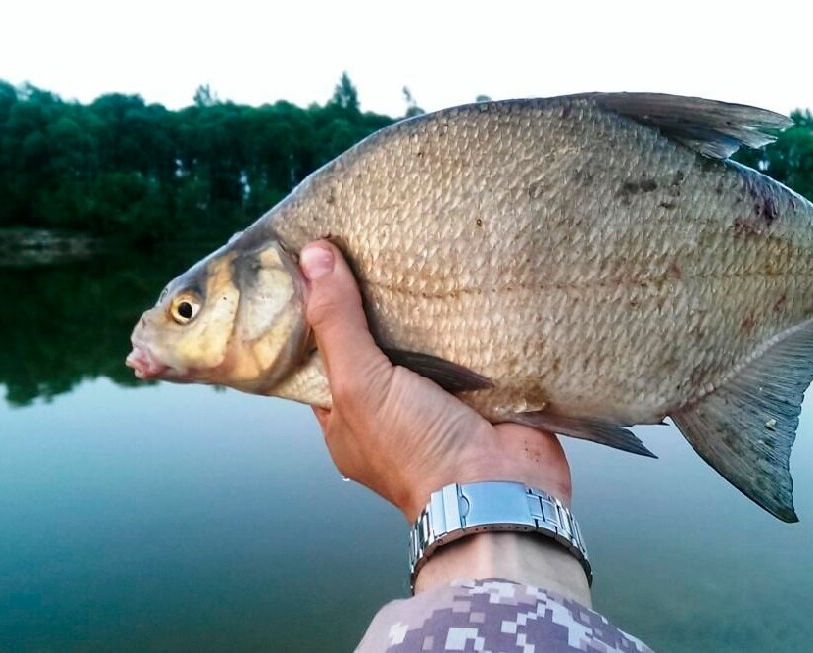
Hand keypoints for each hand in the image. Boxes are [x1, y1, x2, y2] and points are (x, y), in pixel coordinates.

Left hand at [298, 240, 572, 522]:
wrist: (500, 489)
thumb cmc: (418, 452)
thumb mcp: (359, 384)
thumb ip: (336, 324)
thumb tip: (312, 258)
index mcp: (348, 418)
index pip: (323, 356)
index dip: (317, 311)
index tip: (319, 258)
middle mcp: (390, 409)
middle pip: (376, 342)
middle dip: (376, 300)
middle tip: (373, 242)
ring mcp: (439, 399)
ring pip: (426, 341)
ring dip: (426, 306)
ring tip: (419, 248)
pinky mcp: (484, 388)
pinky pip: (471, 343)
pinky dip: (469, 317)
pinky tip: (466, 277)